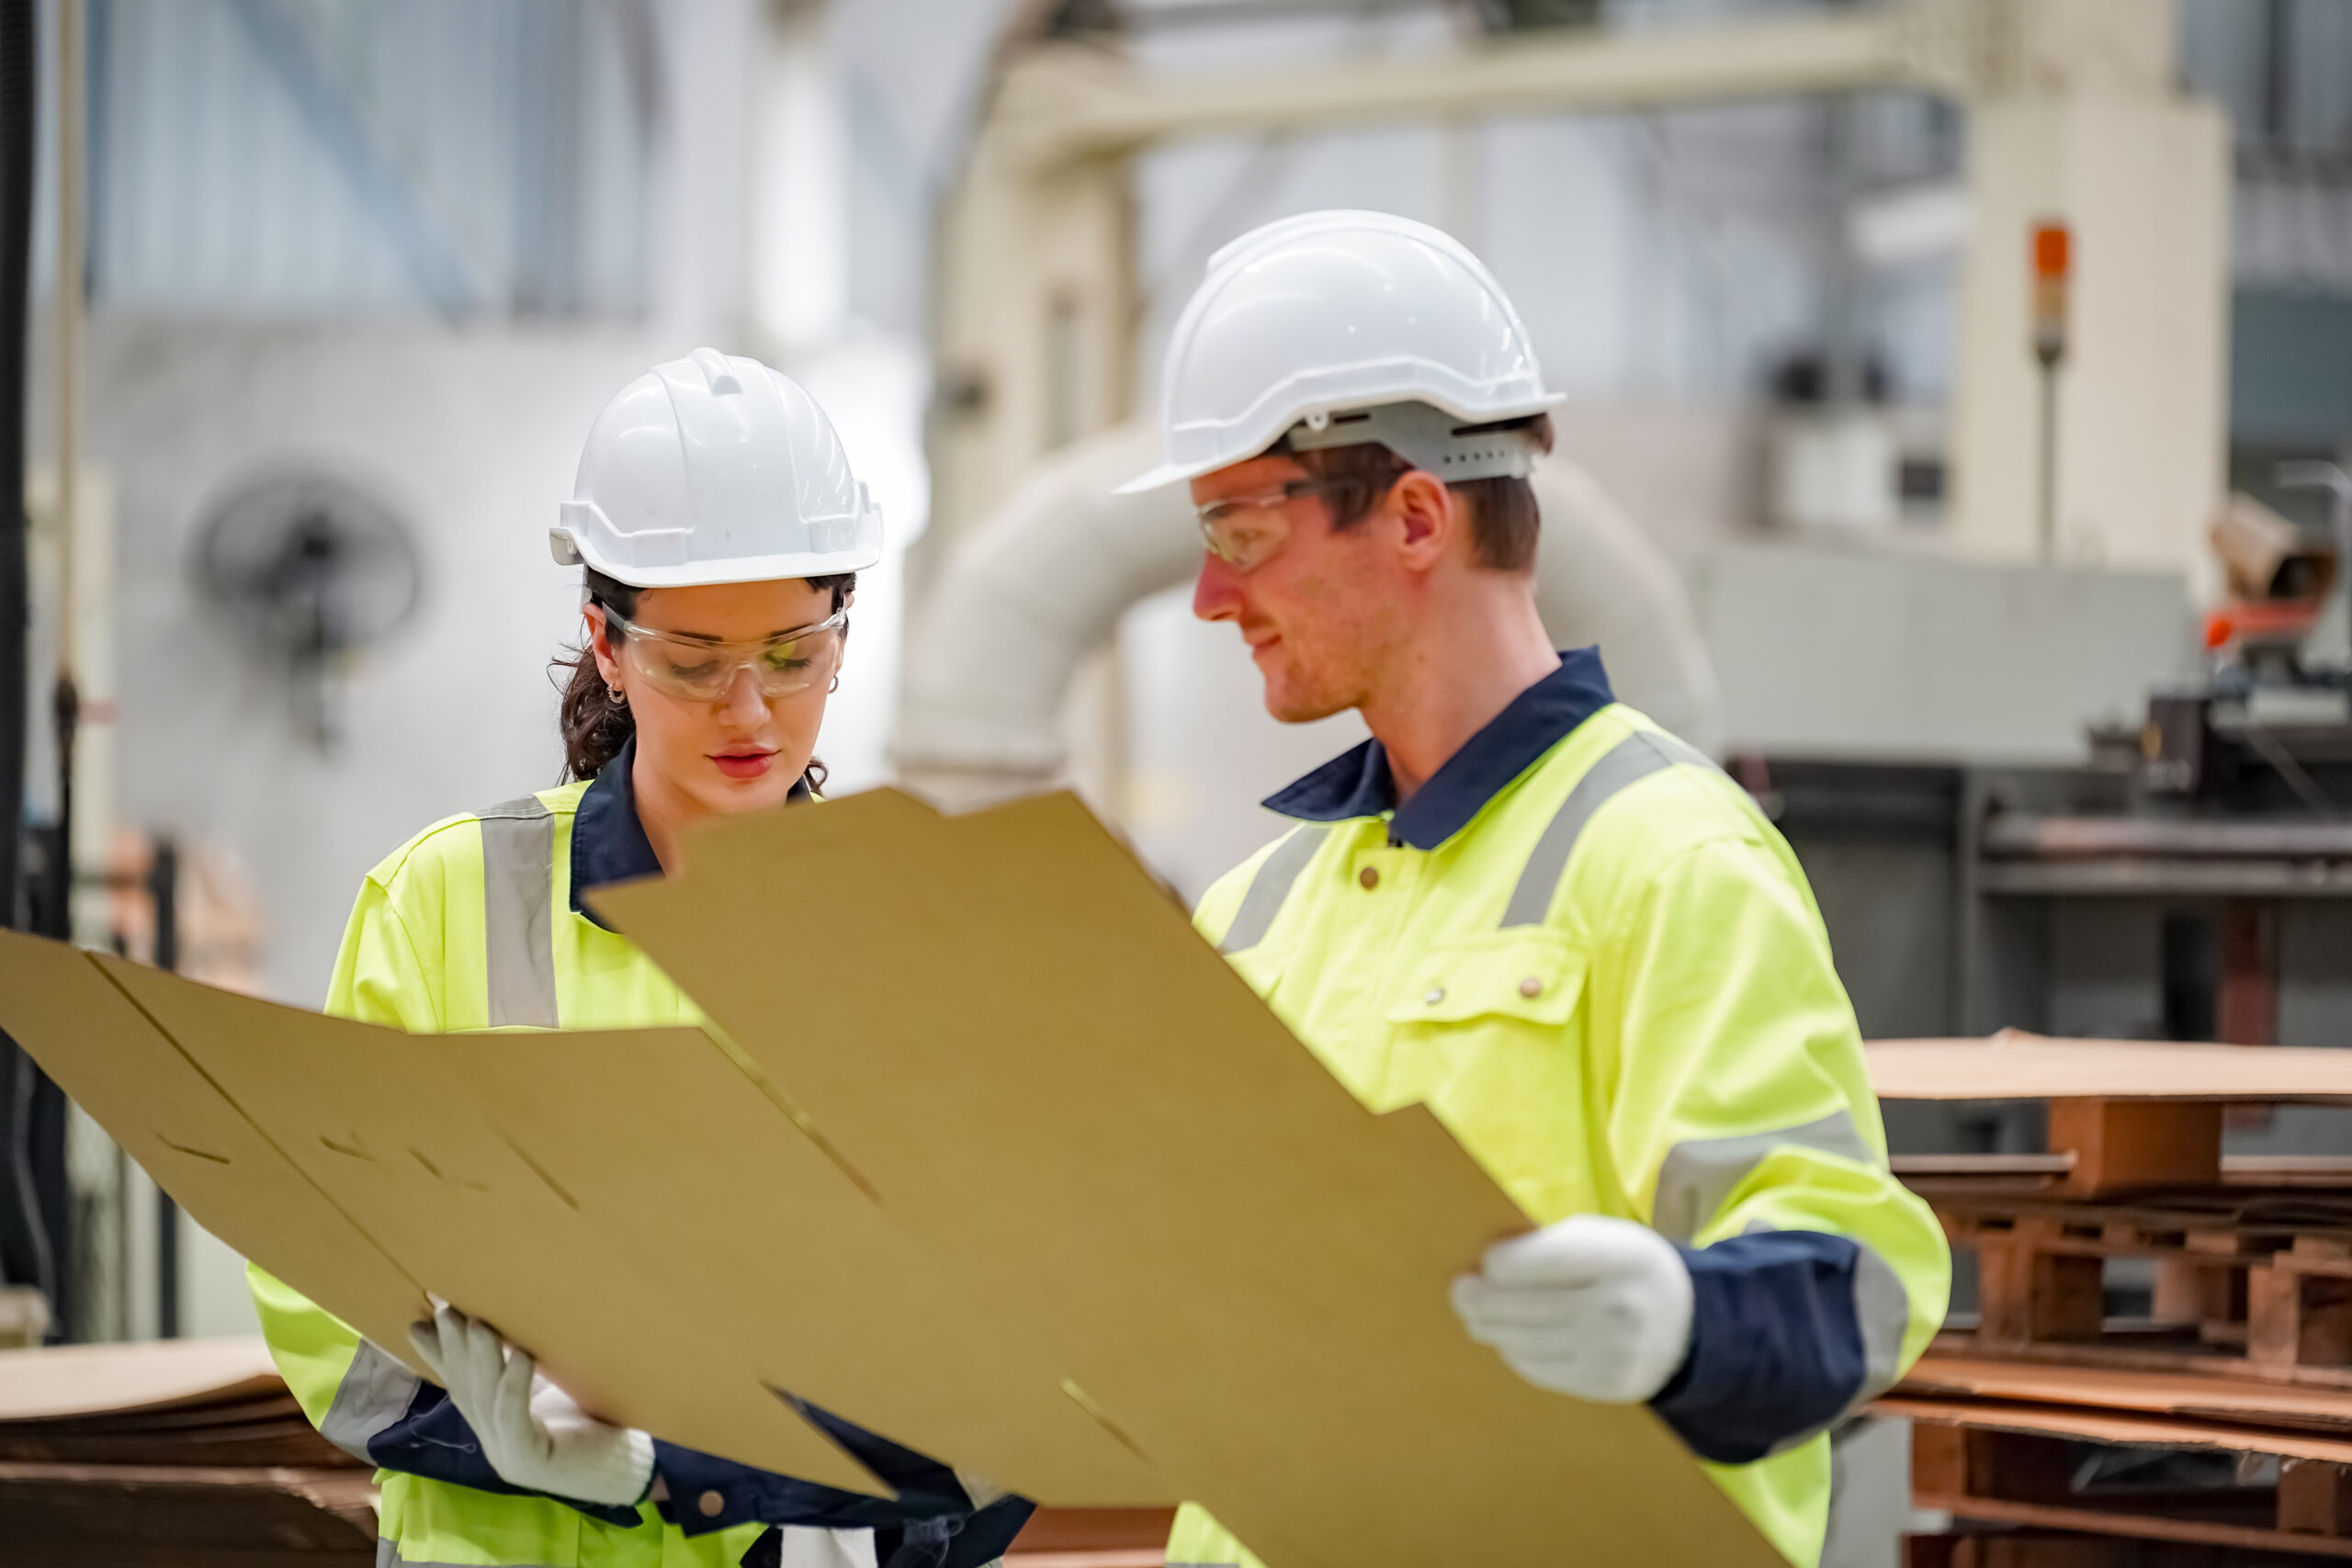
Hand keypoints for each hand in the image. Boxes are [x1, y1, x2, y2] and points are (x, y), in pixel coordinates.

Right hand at [409, 1305, 653, 1506]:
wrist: (628, 1469)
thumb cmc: (599, 1422)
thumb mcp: (557, 1387)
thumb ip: (530, 1364)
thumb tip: (517, 1320)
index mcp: (496, 1424)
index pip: (461, 1385)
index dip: (438, 1355)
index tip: (417, 1321)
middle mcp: (495, 1441)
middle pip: (466, 1388)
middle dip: (452, 1347)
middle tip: (443, 1308)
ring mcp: (509, 1456)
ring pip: (485, 1400)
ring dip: (478, 1359)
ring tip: (474, 1322)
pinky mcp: (532, 1463)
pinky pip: (516, 1421)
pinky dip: (514, 1387)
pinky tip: (521, 1357)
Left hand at [1450, 1214, 1693, 1403]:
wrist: (1689, 1325)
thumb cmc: (1629, 1269)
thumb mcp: (1604, 1237)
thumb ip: (1552, 1244)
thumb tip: (1487, 1264)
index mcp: (1616, 1257)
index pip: (1533, 1262)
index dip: (1498, 1264)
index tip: (1486, 1261)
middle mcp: (1616, 1307)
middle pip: (1521, 1306)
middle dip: (1479, 1299)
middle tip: (1461, 1291)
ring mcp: (1611, 1353)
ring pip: (1524, 1341)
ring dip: (1490, 1327)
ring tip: (1474, 1315)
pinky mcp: (1604, 1386)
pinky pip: (1540, 1370)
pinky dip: (1514, 1353)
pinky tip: (1505, 1340)